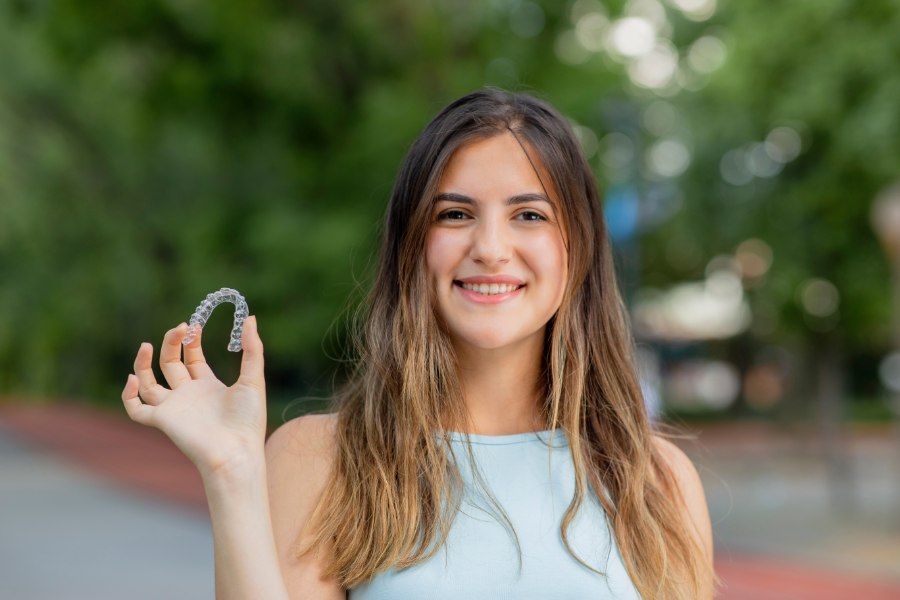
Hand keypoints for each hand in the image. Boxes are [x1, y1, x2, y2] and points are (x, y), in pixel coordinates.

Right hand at [121, 315, 266, 480]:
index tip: (193, 325)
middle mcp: (188, 395)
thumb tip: (250, 317)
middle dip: (172, 343)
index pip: (192, 357)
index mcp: (208, 386)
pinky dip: (128, 395)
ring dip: (142, 363)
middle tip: (180, 328)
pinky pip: (136, 409)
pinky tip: (133, 378)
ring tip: (145, 345)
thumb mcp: (253, 378)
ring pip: (148, 383)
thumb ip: (253, 349)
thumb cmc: (248, 420)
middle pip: (170, 364)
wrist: (236, 451)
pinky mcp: (162, 421)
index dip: (190, 340)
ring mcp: (173, 408)